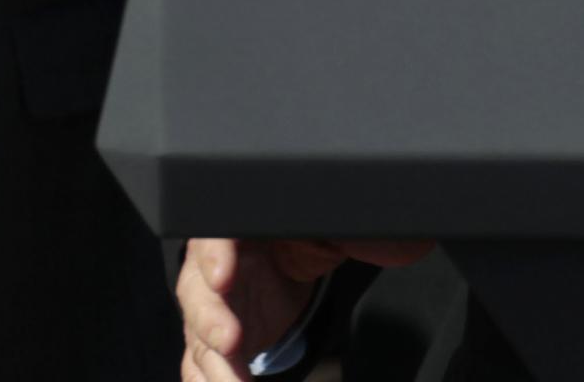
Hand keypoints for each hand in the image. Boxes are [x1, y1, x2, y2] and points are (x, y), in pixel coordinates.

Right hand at [178, 235, 433, 381]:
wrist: (312, 249)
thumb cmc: (320, 228)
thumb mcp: (338, 218)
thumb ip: (351, 220)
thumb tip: (387, 224)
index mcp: (243, 221)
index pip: (217, 229)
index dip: (214, 253)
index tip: (225, 276)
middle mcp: (218, 261)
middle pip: (197, 287)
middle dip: (210, 316)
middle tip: (230, 339)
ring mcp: (215, 303)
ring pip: (198, 333)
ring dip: (212, 363)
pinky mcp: (220, 338)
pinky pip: (204, 363)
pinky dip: (211, 379)